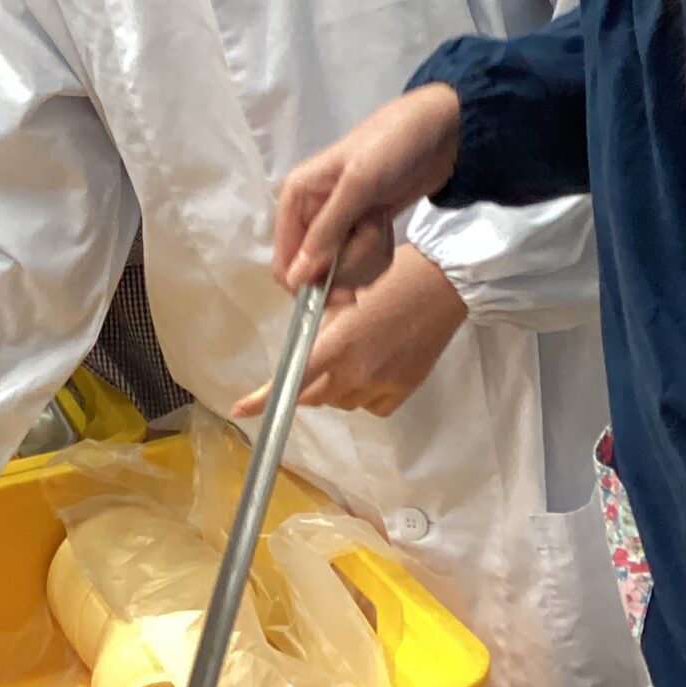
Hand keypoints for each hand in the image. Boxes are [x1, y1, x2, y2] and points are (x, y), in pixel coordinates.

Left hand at [233, 245, 465, 418]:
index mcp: (337, 344)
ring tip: (357, 353)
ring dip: (338, 385)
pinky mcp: (403, 390)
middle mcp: (356, 372)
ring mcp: (381, 384)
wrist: (444, 283)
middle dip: (308, 383)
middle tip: (317, 359)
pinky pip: (370, 405)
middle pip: (315, 396)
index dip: (264, 399)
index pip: (293, 380)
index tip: (242, 409)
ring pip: (342, 401)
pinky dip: (365, 392)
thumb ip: (323, 327)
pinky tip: (377, 366)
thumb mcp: (346, 297)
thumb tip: (308, 346)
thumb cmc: (392, 276)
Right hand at [273, 85, 463, 295]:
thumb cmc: (392, 146)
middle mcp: (311, 214)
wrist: (441, 131)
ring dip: (367, 257)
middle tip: (373, 236)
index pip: (285, 260)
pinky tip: (386, 227)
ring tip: (382, 225)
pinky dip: (377, 253)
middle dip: (349, 263)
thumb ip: (327, 231)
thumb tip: (295, 277)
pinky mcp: (361, 231)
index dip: (310, 283)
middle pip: (316, 271)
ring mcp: (339, 225)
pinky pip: (360, 263)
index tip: (343, 292)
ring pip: (341, 270)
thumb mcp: (358, 184)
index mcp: (296, 197)